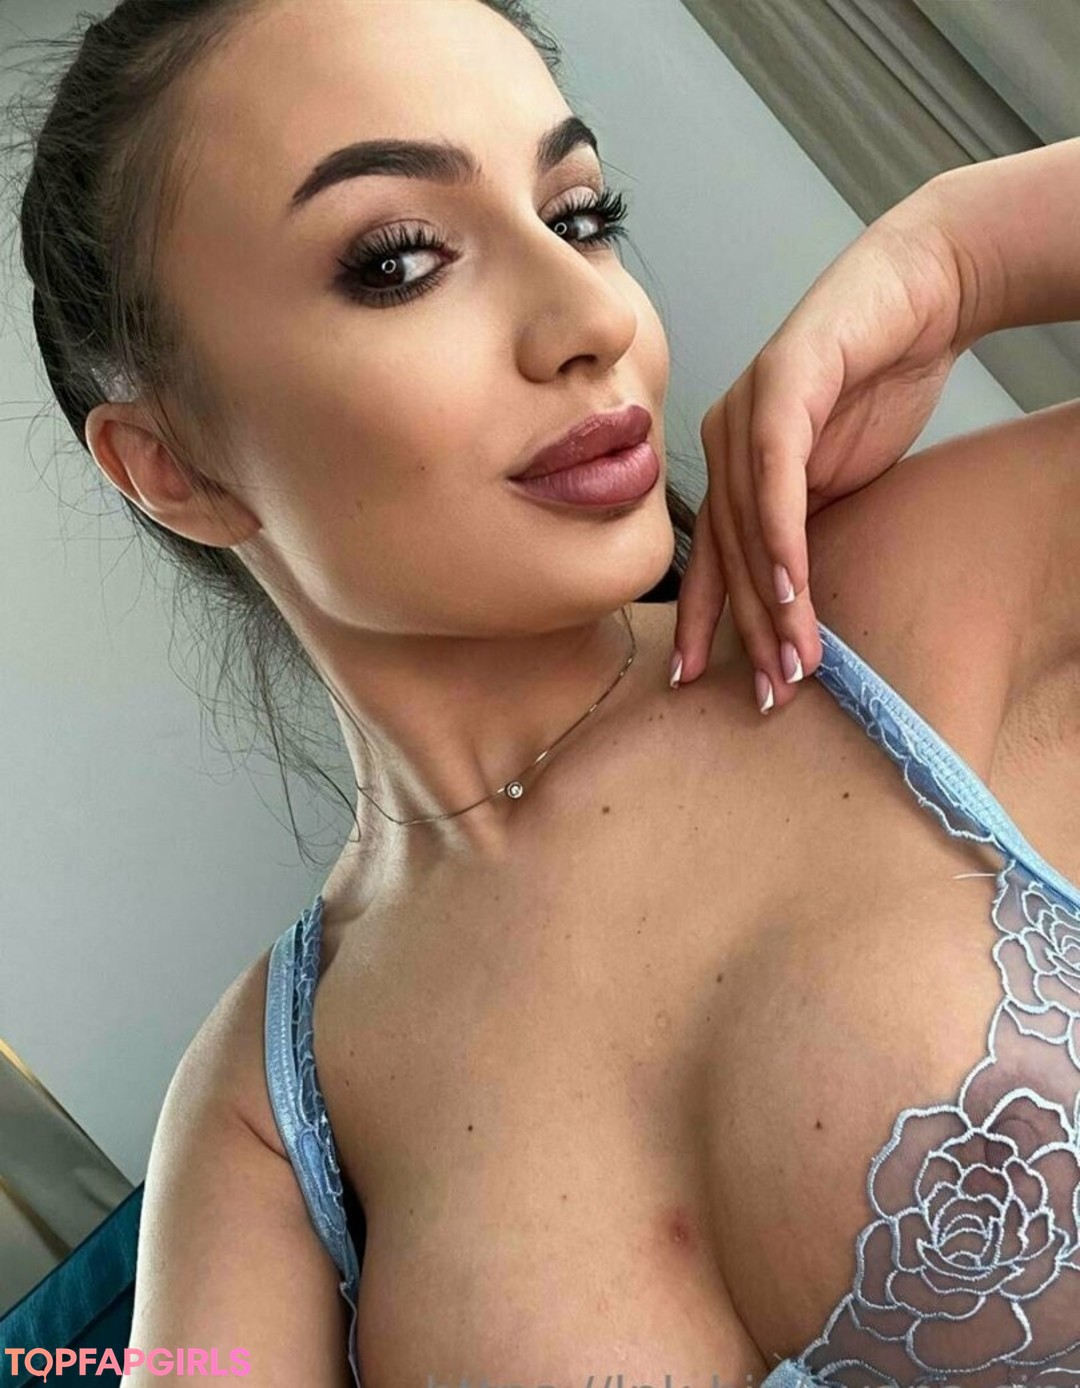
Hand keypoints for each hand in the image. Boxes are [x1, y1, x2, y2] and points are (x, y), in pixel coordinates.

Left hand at [671, 189, 973, 711]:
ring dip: (775, 603)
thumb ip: (805, 526)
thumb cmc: (877, 384)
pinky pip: (774, 475)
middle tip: (769, 696)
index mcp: (731, 466)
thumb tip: (793, 601)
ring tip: (794, 662)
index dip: (706, 619)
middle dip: (749, 631)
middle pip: (728, 553)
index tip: (697, 680)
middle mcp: (725, 442)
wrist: (921, 295)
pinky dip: (784, 536)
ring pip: (749, 526)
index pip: (711, 557)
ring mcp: (745, 411)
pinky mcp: (783, 385)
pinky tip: (795, 589)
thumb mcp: (837, 476)